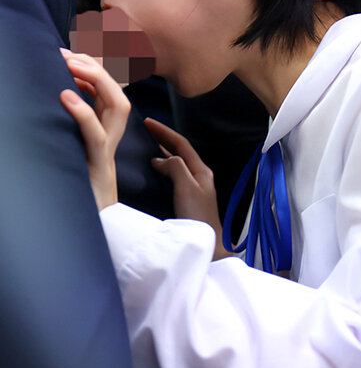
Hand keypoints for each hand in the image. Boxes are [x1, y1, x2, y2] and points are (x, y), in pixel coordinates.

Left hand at [59, 49, 130, 210]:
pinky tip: (66, 96)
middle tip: (68, 53)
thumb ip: (75, 115)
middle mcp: (112, 132)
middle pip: (117, 89)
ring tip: (72, 65)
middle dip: (98, 66)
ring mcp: (107, 147)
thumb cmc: (75, 177)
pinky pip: (95, 135)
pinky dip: (83, 113)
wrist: (86, 214)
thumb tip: (64, 86)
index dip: (96, 63)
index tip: (70, 48)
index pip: (109, 84)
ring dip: (98, 81)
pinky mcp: (97, 162)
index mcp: (106, 125)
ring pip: (117, 106)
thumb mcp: (73, 140)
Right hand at [145, 118, 231, 260]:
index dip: (164, 131)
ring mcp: (193, 188)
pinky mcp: (186, 199)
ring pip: (175, 163)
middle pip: (179, 151)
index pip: (181, 144)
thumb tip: (160, 159)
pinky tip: (152, 171)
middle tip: (145, 130)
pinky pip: (172, 176)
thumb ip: (175, 168)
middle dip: (162, 138)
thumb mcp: (186, 187)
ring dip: (161, 152)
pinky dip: (161, 168)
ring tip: (146, 144)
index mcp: (201, 171)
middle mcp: (198, 177)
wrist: (207, 244)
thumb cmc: (198, 217)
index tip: (148, 123)